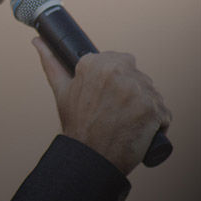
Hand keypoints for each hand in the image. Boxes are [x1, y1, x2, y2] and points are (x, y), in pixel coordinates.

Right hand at [32, 38, 170, 174]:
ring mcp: (138, 91)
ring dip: (145, 108)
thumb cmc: (76, 126)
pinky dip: (156, 125)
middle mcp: (119, 73)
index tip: (109, 98)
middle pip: (137, 77)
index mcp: (97, 63)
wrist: (88, 159)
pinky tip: (138, 132)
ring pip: (151, 94)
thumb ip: (51, 62)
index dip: (116, 82)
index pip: (120, 62)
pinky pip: (163, 113)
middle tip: (115, 113)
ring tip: (125, 124)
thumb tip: (37, 41)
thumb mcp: (61, 90)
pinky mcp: (154, 110)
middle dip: (132, 93)